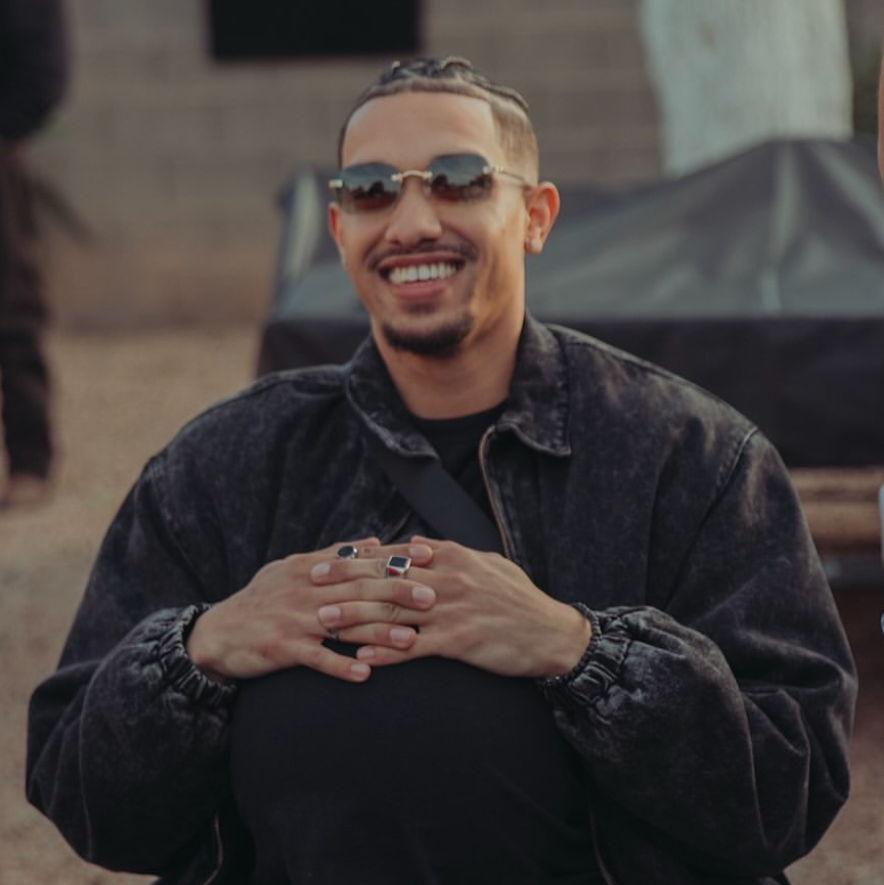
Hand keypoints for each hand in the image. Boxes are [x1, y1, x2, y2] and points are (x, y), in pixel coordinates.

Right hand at [185, 538, 435, 682]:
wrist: (218, 632)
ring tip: (409, 641)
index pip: (362, 560)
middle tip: (431, 598)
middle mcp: (308, 590)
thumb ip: (335, 553)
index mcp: (313, 567)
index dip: (397, 559)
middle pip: (360, 590)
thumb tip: (374, 541)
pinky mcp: (283, 648)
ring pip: (345, 625)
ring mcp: (296, 619)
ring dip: (378, 634)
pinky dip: (340, 667)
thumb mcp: (294, 567)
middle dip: (398, 593)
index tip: (429, 557)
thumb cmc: (263, 598)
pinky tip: (365, 675)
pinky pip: (317, 659)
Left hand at [310, 536, 591, 677]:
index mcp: (451, 556)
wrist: (550, 633)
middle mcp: (447, 579)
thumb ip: (447, 553)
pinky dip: (385, 652)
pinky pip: (414, 647)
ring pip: (392, 612)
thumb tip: (415, 545)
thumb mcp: (486, 564)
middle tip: (311, 588)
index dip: (355, 559)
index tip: (325, 562)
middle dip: (344, 584)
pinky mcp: (459, 641)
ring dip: (355, 618)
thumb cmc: (516, 598)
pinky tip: (360, 659)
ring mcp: (452, 610)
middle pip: (384, 580)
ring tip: (324, 621)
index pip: (393, 555)